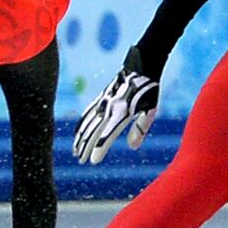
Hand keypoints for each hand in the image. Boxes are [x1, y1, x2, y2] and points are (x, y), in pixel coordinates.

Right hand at [73, 47, 159, 163]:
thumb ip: (140, 129)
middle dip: (86, 147)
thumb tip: (132, 147)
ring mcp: (103, 102)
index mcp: (122, 112)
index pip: (107, 134)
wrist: (140, 67)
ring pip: (87, 123)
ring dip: (81, 138)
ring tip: (76, 152)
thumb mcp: (150, 110)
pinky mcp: (101, 98)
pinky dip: (81, 125)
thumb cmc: (148, 91)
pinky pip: (87, 113)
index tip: (93, 161)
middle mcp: (109, 107)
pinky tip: (77, 134)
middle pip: (93, 131)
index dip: (99, 148)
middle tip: (81, 160)